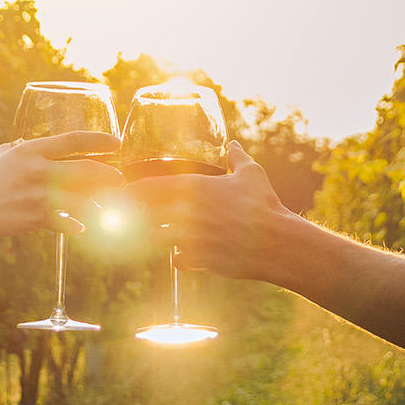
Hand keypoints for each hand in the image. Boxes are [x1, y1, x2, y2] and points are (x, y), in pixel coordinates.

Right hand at [0, 132, 121, 254]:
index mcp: (28, 151)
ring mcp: (39, 195)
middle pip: (89, 170)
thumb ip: (9, 152)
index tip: (117, 143)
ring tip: (106, 208)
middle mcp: (38, 170)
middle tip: (120, 180)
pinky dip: (77, 227)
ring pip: (84, 200)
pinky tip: (81, 230)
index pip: (73, 140)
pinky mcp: (36, 219)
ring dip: (99, 205)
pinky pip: (67, 223)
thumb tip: (17, 145)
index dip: (99, 140)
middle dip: (110, 176)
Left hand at [125, 141, 288, 279]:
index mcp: (192, 188)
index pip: (146, 188)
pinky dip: (181, 258)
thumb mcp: (252, 174)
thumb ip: (237, 157)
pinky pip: (177, 260)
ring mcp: (189, 238)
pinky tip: (188, 254)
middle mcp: (185, 213)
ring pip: (155, 239)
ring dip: (158, 237)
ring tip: (165, 236)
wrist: (277, 242)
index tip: (127, 194)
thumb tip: (233, 145)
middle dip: (140, 216)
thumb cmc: (264, 204)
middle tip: (142, 217)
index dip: (132, 192)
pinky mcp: (198, 259)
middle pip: (143, 215)